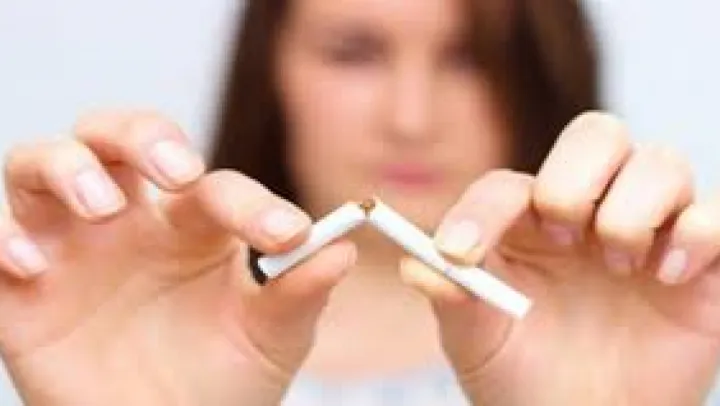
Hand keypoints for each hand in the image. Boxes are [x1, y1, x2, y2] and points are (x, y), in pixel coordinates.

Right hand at [0, 111, 355, 404]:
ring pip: (45, 164)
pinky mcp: (22, 288)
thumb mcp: (270, 342)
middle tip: (178, 172)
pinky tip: (36, 265)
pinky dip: (7, 237)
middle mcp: (132, 223)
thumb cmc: (221, 387)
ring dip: (68, 168)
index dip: (252, 204)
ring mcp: (73, 248)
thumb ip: (300, 295)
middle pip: (120, 138)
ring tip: (103, 207)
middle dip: (143, 136)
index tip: (286, 236)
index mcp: (196, 229)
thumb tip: (344, 250)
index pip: (217, 188)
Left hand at [401, 112, 719, 405]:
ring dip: (632, 208)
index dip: (481, 211)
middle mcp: (590, 212)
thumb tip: (417, 265)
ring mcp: (650, 231)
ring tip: (618, 265)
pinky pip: (717, 213)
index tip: (459, 254)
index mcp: (528, 223)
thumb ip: (450, 299)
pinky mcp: (703, 263)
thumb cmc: (524, 380)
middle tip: (562, 233)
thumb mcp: (477, 342)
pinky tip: (666, 277)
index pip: (507, 185)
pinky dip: (697, 232)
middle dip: (575, 178)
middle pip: (598, 134)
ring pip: (661, 161)